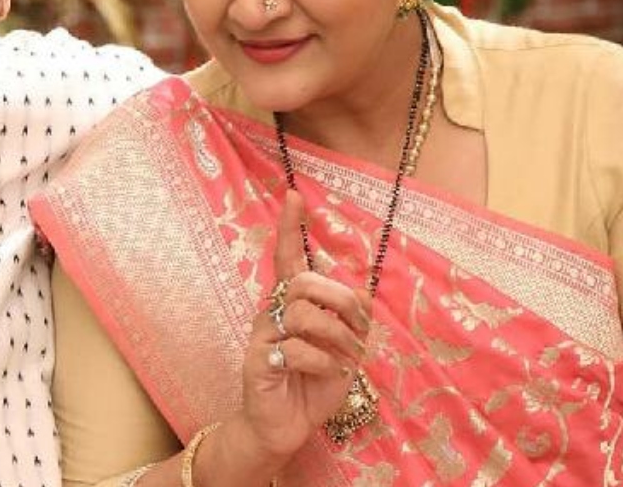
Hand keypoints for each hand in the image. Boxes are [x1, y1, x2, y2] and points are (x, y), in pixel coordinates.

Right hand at [232, 191, 372, 462]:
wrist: (283, 427)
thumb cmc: (310, 383)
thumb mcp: (340, 348)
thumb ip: (347, 318)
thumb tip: (362, 291)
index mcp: (290, 303)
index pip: (286, 256)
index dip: (289, 227)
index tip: (294, 195)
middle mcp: (272, 312)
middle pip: (304, 280)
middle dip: (341, 299)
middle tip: (360, 327)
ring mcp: (264, 335)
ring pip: (303, 312)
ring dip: (339, 335)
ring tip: (348, 356)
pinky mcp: (260, 361)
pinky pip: (298, 348)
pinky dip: (325, 362)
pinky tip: (330, 373)